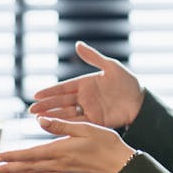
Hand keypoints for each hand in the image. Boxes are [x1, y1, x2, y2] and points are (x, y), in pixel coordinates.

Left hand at [0, 117, 135, 172]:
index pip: (30, 154)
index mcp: (61, 151)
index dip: (12, 156)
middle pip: (27, 169)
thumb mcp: (86, 128)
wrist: (122, 167)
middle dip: (7, 171)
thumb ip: (61, 125)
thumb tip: (40, 121)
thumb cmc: (108, 145)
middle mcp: (59, 166)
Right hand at [29, 41, 144, 128]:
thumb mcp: (111, 67)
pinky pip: (78, 124)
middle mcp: (85, 97)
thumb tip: (78, 44)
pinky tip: (55, 127)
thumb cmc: (127, 82)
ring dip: (53, 117)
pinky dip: (66, 126)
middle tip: (31, 110)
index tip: (36, 95)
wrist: (141, 101)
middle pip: (61, 102)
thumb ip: (93, 57)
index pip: (64, 88)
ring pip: (67, 114)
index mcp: (86, 84)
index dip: (50, 92)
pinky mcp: (95, 122)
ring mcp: (89, 110)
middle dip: (46, 106)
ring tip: (38, 120)